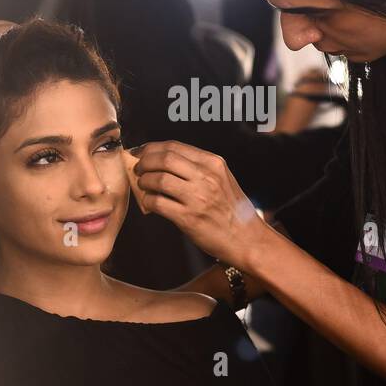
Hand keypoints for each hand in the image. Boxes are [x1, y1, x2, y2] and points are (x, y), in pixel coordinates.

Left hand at [132, 140, 270, 267]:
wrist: (247, 239)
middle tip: (138, 168)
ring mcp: (197, 197)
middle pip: (164, 158)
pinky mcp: (188, 218)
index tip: (142, 153)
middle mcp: (205, 177)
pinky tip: (149, 203)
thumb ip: (198, 168)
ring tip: (143, 185)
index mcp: (213, 163)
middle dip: (144, 162)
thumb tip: (164, 161)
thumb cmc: (232, 210)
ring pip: (158, 179)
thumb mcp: (221, 179)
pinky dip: (148, 201)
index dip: (152, 148)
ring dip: (144, 181)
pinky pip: (158, 203)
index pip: (174, 146)